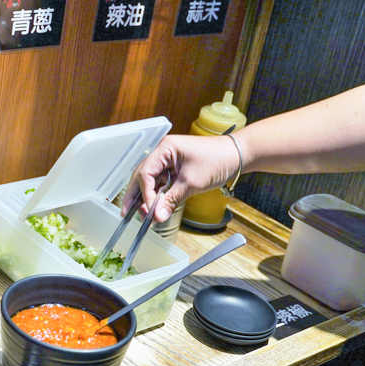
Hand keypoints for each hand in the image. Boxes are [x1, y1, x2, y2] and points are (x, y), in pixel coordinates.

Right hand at [122, 134, 241, 222]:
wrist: (238, 156)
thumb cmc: (218, 160)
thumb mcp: (192, 183)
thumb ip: (172, 200)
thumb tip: (157, 216)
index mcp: (165, 148)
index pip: (145, 172)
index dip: (144, 193)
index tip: (148, 209)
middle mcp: (163, 153)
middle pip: (142, 176)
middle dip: (135, 195)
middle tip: (126, 213)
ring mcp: (169, 161)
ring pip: (150, 181)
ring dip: (147, 198)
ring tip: (144, 214)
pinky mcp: (176, 169)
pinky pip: (162, 184)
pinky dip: (158, 196)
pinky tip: (156, 207)